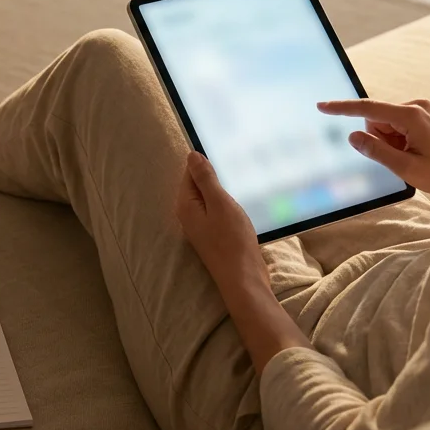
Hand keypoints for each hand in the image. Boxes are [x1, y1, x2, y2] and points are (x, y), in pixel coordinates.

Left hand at [176, 151, 268, 291]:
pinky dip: (228, 204)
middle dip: (215, 175)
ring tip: (242, 180)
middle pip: (199, 185)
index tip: (224, 151)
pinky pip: (218, 211)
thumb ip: (205, 179)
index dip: (205, 161)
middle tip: (236, 164)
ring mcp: (201, 226)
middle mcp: (189, 215)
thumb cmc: (232, 240)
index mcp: (186, 205)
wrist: (243, 277)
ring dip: (224, 190)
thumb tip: (192, 155)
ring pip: (210, 198)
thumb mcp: (220, 203)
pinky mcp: (214, 234)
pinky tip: (242, 201)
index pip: (190, 172)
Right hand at [317, 98, 429, 204]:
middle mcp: (418, 106)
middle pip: (378, 118)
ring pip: (387, 122)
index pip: (369, 109)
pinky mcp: (426, 114)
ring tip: (412, 156)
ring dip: (391, 141)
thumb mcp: (406, 168)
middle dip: (380, 139)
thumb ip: (377, 151)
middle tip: (401, 158)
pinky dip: (399, 139)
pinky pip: (399, 123)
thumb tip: (353, 136)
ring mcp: (424, 109)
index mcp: (412, 116)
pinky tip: (417, 151)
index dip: (343, 109)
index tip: (322, 106)